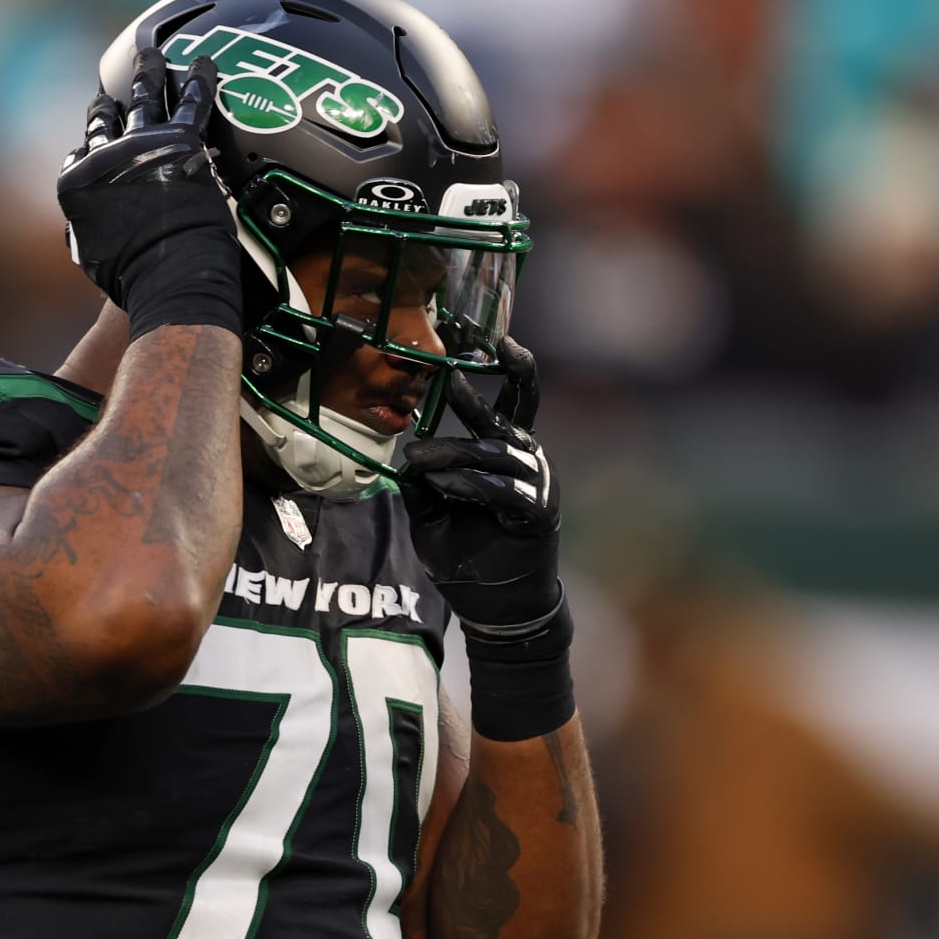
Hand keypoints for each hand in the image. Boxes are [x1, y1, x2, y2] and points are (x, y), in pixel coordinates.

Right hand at [56, 48, 238, 332]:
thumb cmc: (131, 278)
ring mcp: (143, 144)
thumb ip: (85, 233)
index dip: (91, 146)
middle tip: (108, 89)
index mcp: (79, 183)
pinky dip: (198, 81)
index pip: (82, 155)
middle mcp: (106, 156)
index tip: (95, 139)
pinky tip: (204, 63)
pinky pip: (191, 103)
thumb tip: (83, 227)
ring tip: (150, 55)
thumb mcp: (91, 258)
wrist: (166, 272)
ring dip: (147, 74)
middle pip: (105, 121)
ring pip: (144, 99)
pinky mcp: (180, 142)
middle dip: (106, 104)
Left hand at [400, 338, 561, 633]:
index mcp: (507, 447)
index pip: (512, 395)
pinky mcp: (537, 511)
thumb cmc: (468, 554)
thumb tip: (402, 456)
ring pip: (491, 453)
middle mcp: (527, 456)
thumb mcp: (432, 512)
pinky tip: (445, 483)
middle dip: (477, 387)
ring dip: (451, 453)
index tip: (485, 334)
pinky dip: (470, 485)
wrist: (495, 604)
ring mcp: (536, 482)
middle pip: (507, 410)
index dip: (505, 362)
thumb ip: (422, 481)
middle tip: (450, 365)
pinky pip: (501, 489)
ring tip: (417, 458)